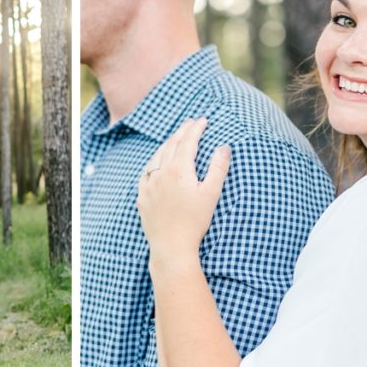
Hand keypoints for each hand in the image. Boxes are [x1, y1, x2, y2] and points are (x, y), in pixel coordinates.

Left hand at [137, 118, 230, 266]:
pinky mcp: (142, 197)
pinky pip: (146, 173)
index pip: (188, 142)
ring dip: (167, 144)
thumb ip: (218, 168)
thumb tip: (224, 147)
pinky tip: (156, 163)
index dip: (196, 129)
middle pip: (171, 145)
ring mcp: (149, 185)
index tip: (203, 120)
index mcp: (178, 170)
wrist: (171, 246)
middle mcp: (160, 173)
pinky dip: (153, 162)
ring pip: (156, 157)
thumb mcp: (211, 194)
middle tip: (191, 123)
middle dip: (182, 132)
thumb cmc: (195, 222)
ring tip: (175, 138)